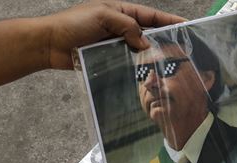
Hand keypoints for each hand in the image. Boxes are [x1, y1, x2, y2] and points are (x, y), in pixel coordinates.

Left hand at [44, 1, 185, 68]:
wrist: (48, 44)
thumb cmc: (72, 24)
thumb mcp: (103, 16)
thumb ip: (127, 27)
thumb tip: (146, 43)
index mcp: (121, 11)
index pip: (151, 16)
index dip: (169, 22)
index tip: (187, 27)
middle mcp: (120, 27)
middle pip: (148, 35)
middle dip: (164, 43)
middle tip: (182, 53)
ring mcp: (114, 44)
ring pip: (138, 52)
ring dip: (149, 59)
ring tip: (167, 68)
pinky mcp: (106, 59)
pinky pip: (125, 64)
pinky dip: (134, 69)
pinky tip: (145, 77)